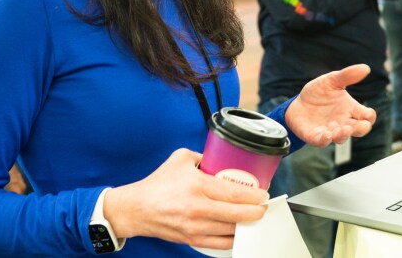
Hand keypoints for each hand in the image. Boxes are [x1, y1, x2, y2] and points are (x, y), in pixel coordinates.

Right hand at [106, 149, 267, 249]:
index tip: (264, 194)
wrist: (137, 209)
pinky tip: (239, 230)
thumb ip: (203, 157)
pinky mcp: (192, 239)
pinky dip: (233, 238)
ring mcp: (195, 227)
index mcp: (197, 185)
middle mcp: (197, 208)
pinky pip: (221, 244)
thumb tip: (220, 159)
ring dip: (247, 224)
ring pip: (231, 230)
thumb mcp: (180, 159)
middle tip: (263, 206)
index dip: (254, 196)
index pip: (234, 193)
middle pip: (237, 214)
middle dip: (256, 211)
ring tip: (253, 216)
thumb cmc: (157, 185)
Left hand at [284, 64, 375, 146]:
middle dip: (362, 129)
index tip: (368, 113)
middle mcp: (344, 122)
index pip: (367, 116)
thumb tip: (365, 68)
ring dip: (343, 135)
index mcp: (351, 109)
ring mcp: (331, 131)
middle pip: (359, 130)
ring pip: (342, 138)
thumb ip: (347, 75)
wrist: (297, 103)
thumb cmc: (318, 93)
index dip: (370, 116)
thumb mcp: (331, 80)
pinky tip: (327, 135)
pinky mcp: (316, 136)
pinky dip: (326, 140)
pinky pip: (323, 142)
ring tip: (343, 129)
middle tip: (360, 125)